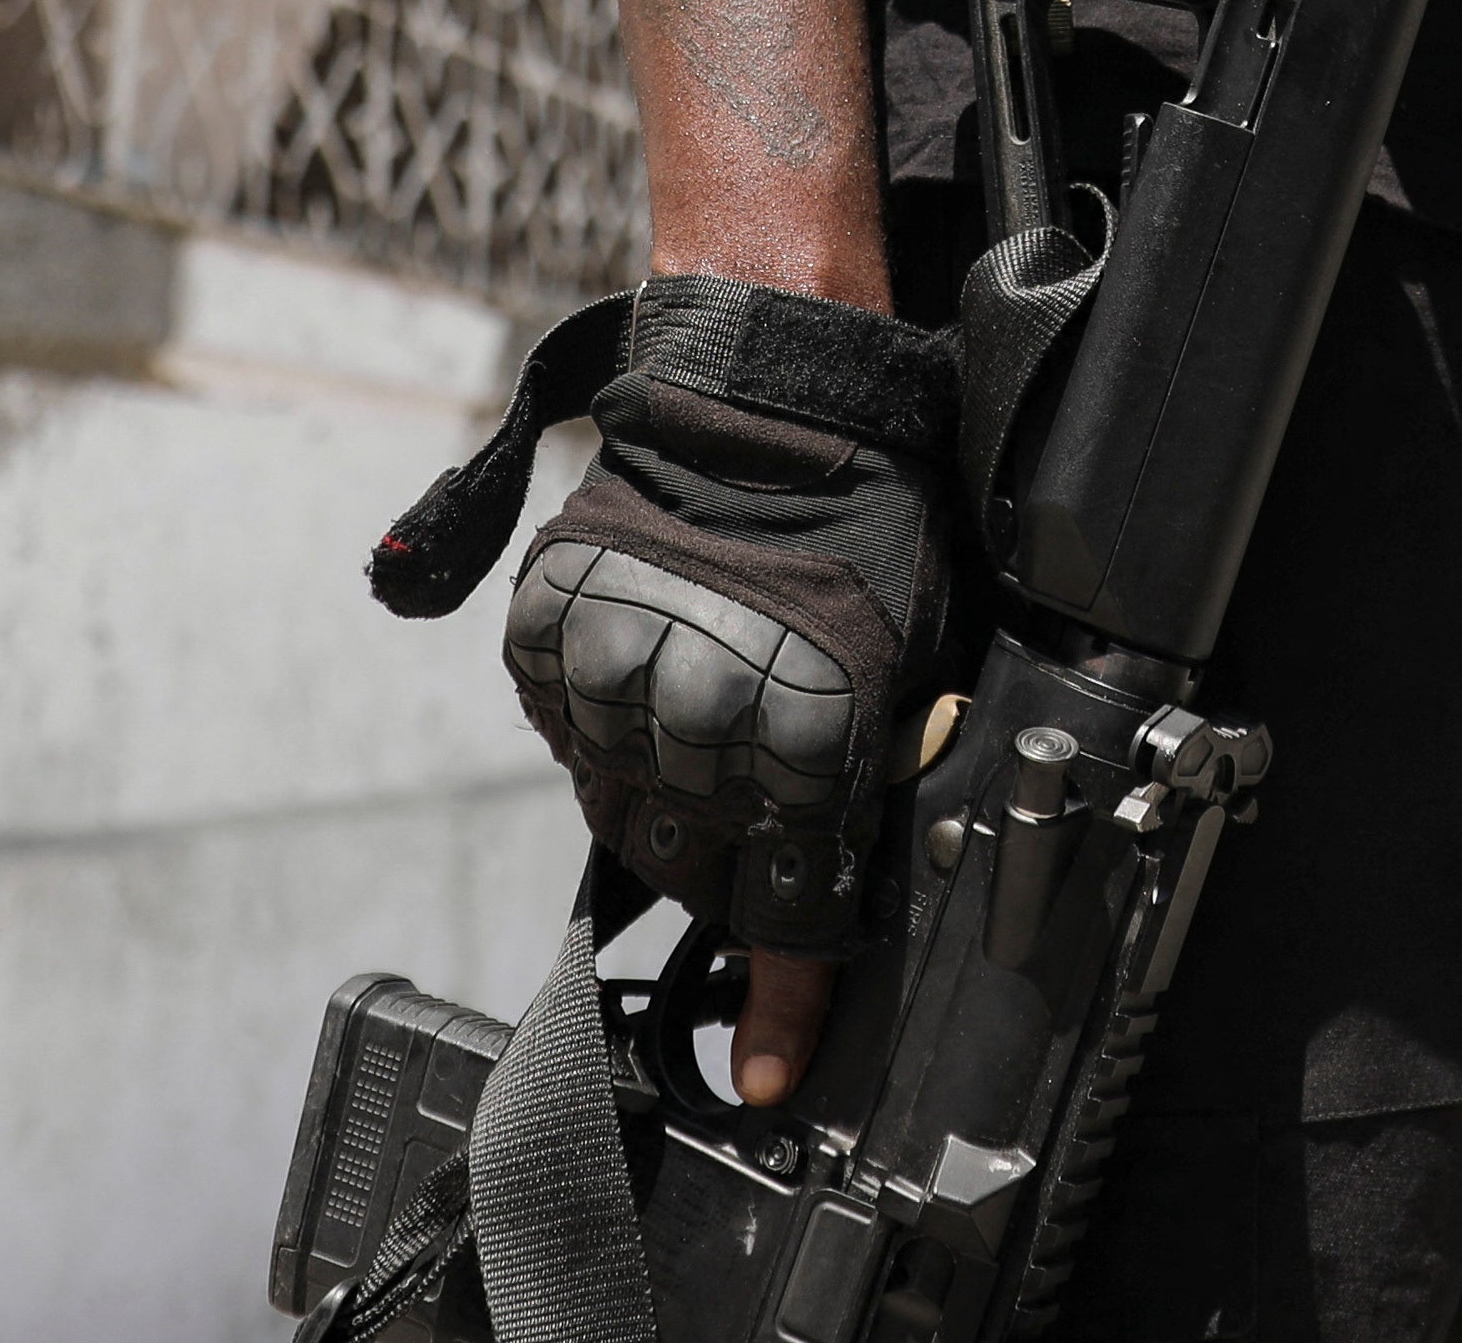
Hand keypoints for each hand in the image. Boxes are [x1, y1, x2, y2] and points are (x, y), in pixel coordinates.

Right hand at [497, 284, 960, 1080]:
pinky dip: (596, 728)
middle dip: (722, 866)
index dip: (782, 997)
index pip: (787, 904)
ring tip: (697, 725)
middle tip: (746, 815)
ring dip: (654, 795)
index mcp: (808, 728)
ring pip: (617, 806)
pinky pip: (563, 729)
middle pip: (692, 868)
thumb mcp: (912, 658)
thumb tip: (844, 898)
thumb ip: (876, 782)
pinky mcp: (548, 627)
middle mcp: (701, 710)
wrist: (774, 392)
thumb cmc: (870, 519)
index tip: (764, 1069)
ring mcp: (610, 667)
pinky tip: (643, 680)